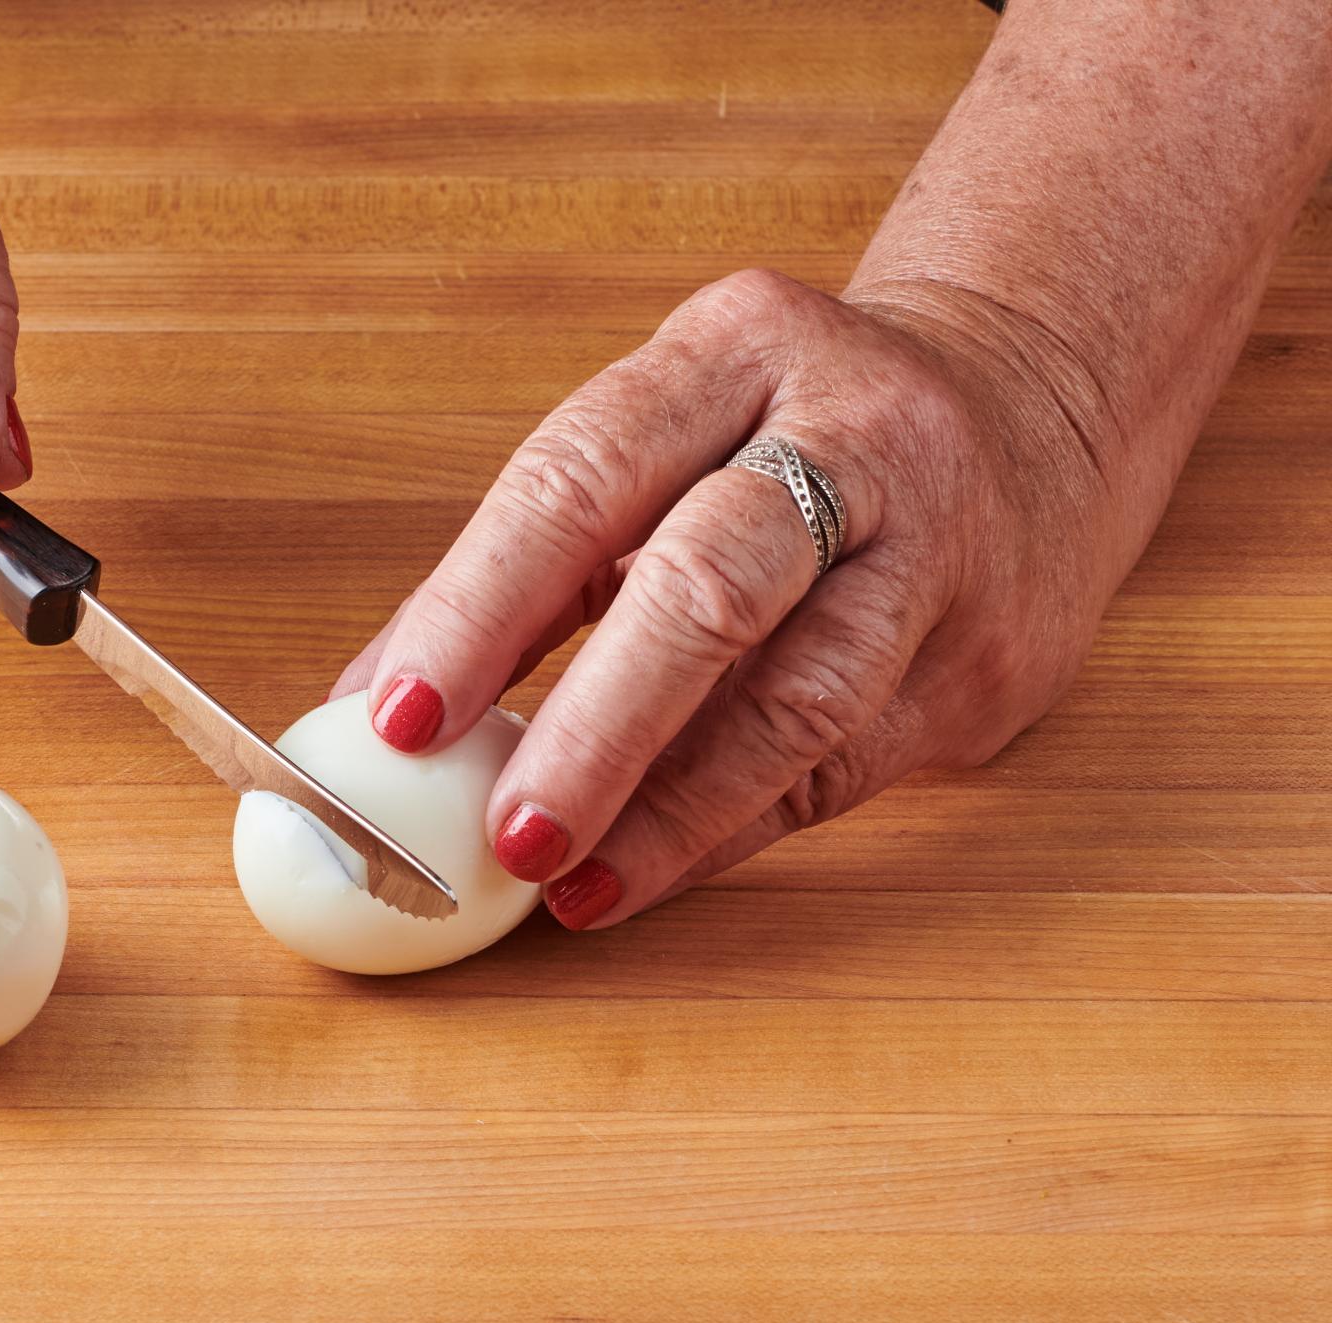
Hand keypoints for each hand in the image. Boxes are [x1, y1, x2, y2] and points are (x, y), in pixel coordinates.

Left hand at [332, 269, 1153, 928]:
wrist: (1034, 403)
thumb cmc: (795, 431)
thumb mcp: (671, 430)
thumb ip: (537, 560)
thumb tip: (379, 704)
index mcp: (740, 349)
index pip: (585, 476)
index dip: (482, 605)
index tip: (398, 717)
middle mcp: (857, 434)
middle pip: (713, 584)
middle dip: (596, 727)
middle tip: (506, 833)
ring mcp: (944, 551)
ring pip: (799, 704)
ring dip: (669, 812)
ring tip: (570, 881)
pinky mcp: (988, 662)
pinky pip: (841, 772)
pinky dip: (729, 832)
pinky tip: (647, 869)